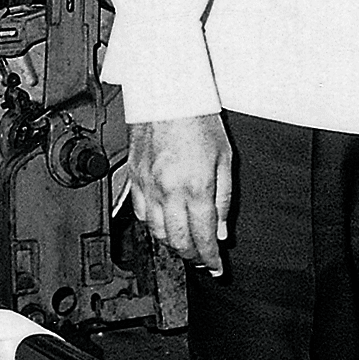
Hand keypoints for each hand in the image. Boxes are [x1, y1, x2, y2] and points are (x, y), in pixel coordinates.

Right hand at [127, 113, 231, 274]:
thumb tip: (220, 229)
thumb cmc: (197, 117)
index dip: (211, 258)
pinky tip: (161, 224)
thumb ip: (223, 198)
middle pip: (178, 240)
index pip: (203, 237)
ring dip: (171, 243)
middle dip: (192, 256)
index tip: (216, 267)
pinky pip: (139, 212)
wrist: (166, 92)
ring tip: (184, 244)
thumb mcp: (224, 158)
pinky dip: (151, 225)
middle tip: (202, 258)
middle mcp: (169, 189)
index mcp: (196, 186)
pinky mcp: (133, 176)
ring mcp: (147, 184)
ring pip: (155, 231)